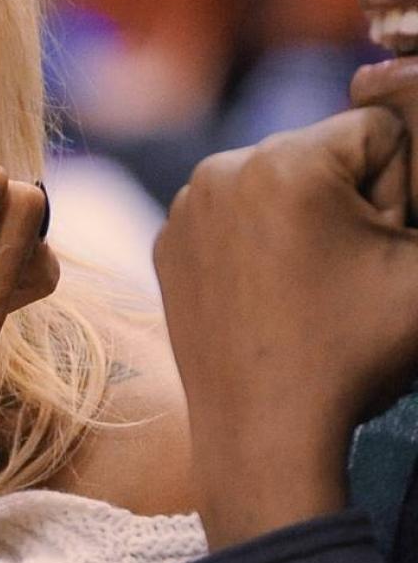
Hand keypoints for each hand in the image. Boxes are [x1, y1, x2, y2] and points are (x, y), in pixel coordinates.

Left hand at [153, 107, 417, 546]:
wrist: (263, 431)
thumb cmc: (353, 351)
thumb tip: (409, 167)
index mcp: (286, 159)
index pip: (380, 131)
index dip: (400, 193)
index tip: (374, 253)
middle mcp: (221, 168)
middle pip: (323, 153)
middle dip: (350, 201)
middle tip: (341, 276)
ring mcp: (186, 207)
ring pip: (277, 183)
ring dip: (304, 219)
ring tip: (306, 286)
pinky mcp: (168, 242)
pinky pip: (233, 217)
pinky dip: (257, 242)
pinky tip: (267, 293)